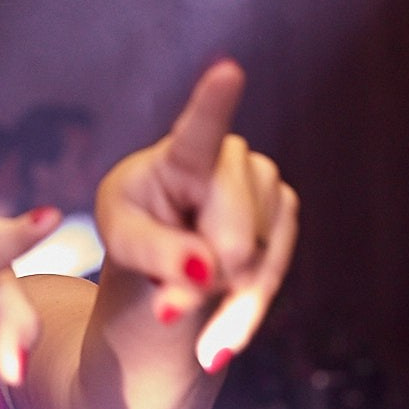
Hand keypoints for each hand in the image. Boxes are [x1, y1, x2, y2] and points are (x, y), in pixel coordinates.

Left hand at [94, 59, 298, 371]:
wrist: (166, 247)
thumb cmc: (135, 228)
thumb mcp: (123, 241)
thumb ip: (155, 253)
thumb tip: (203, 269)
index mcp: (180, 153)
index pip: (199, 128)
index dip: (215, 101)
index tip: (228, 70)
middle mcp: (232, 158)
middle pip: (232, 236)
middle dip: (203, 279)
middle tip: (166, 299)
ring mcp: (267, 183)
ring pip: (254, 264)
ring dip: (219, 299)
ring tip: (186, 293)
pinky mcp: (286, 213)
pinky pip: (268, 280)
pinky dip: (241, 316)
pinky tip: (217, 337)